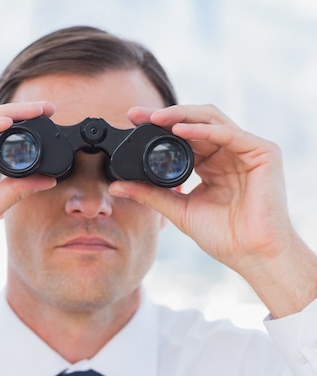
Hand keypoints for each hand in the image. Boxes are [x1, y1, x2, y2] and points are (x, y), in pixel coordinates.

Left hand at [109, 104, 316, 316]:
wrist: (251, 254)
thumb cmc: (223, 237)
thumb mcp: (179, 210)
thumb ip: (151, 195)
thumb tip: (117, 186)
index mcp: (212, 164)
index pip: (184, 136)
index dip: (158, 127)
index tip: (131, 121)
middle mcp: (229, 152)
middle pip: (195, 122)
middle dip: (165, 116)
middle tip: (136, 114)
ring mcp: (247, 150)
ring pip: (211, 120)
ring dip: (181, 116)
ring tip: (154, 118)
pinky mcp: (264, 152)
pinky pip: (229, 133)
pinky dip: (203, 130)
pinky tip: (180, 131)